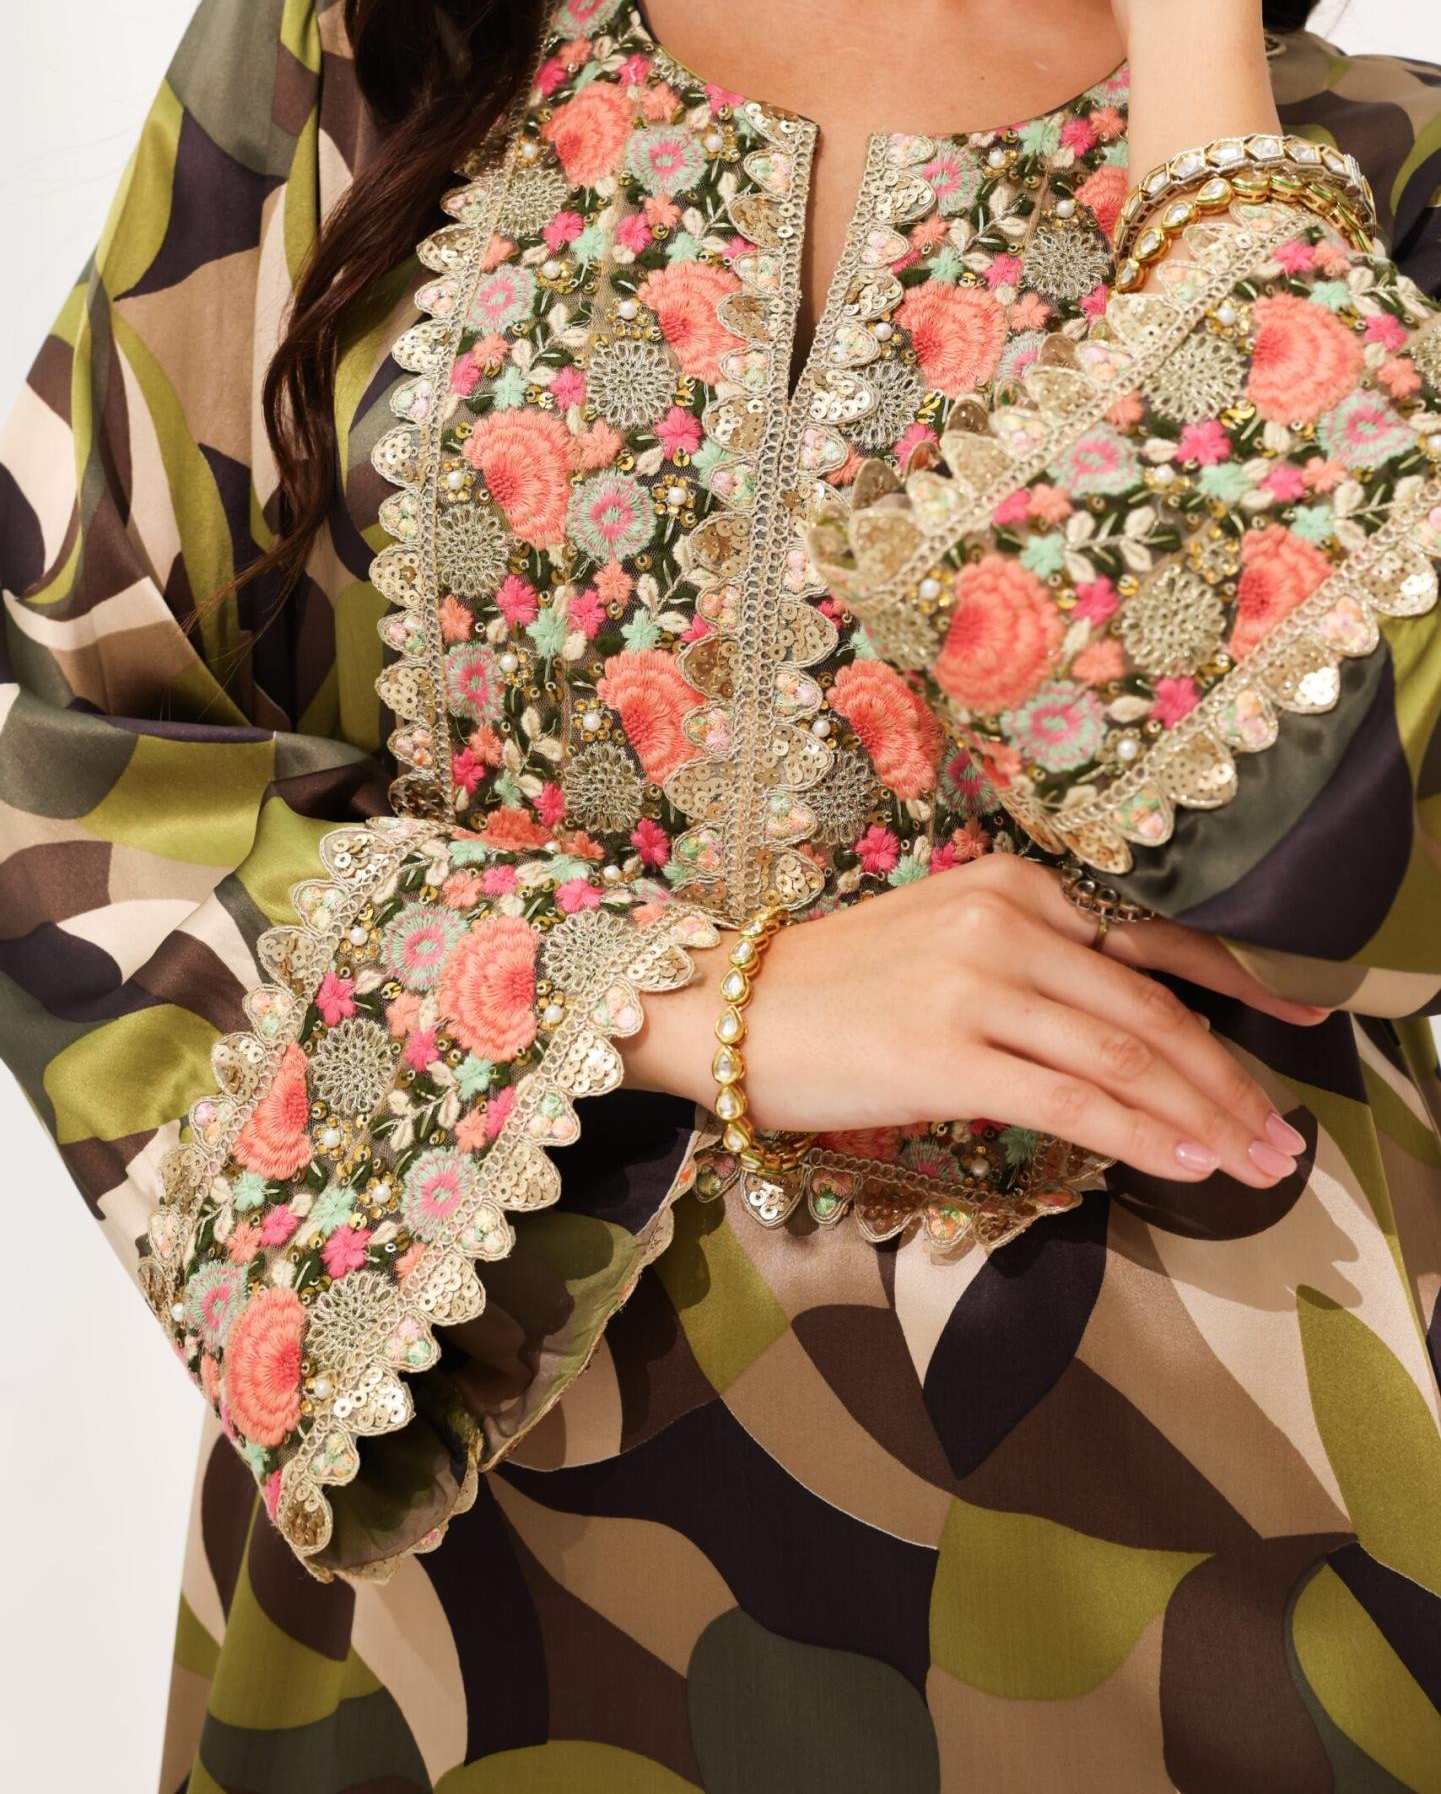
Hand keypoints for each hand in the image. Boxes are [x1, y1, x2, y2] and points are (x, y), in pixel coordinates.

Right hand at [623, 853, 1325, 1188]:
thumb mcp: (946, 941)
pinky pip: (1073, 1101)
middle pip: (1151, 1006)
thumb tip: (1131, 1032)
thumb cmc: (833, 991)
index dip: (1239, 987)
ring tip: (1251, 1162)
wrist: (727, 1011)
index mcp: (1012, 886)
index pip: (1152, 938)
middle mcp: (1006, 921)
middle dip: (1230, 1078)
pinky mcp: (949, 1052)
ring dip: (1203, 1115)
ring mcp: (978, 983)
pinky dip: (1140, 1136)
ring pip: (1126, 1056)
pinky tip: (1183, 1163)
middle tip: (1281, 1134)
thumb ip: (1036, 966)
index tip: (1300, 1022)